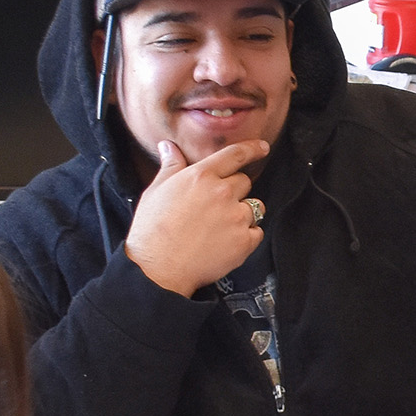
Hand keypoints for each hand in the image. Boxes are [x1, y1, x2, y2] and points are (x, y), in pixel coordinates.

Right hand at [125, 140, 268, 295]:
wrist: (158, 269)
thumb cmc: (152, 230)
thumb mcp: (156, 191)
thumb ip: (170, 166)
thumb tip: (169, 146)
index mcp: (201, 176)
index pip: (235, 155)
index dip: (252, 149)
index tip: (262, 148)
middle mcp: (222, 193)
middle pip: (244, 182)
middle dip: (234, 191)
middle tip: (215, 208)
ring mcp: (236, 217)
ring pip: (255, 207)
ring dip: (243, 214)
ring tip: (221, 227)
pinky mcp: (244, 241)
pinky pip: (256, 232)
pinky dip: (246, 237)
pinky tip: (226, 243)